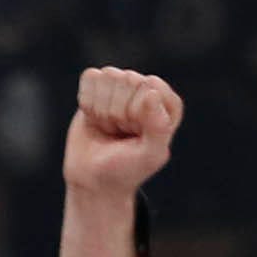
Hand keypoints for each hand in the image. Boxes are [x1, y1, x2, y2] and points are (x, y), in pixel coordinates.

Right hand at [64, 67, 183, 201]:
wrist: (94, 179)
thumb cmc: (125, 168)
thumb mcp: (148, 155)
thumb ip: (158, 127)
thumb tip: (150, 93)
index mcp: (168, 104)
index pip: (149, 88)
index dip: (135, 114)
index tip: (133, 135)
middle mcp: (148, 90)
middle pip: (127, 80)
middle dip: (116, 112)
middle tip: (119, 133)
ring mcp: (124, 86)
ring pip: (108, 77)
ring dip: (101, 109)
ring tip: (109, 128)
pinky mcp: (100, 85)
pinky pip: (91, 77)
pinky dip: (87, 101)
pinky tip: (95, 118)